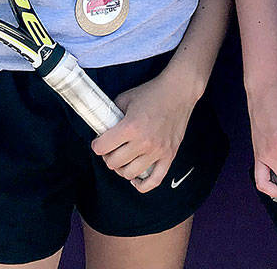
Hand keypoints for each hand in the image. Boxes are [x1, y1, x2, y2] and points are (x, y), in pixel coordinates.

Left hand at [90, 71, 195, 191]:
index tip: (99, 142)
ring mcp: (157, 151)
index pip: (102, 147)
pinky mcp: (169, 155)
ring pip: (130, 173)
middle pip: (114, 163)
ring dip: (122, 168)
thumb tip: (102, 128)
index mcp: (130, 127)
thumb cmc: (152, 93)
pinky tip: (135, 179)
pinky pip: (155, 180)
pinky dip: (142, 185)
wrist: (179, 91)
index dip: (97, 145)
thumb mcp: (125, 98)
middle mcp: (144, 142)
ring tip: (122, 159)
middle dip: (108, 156)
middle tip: (110, 149)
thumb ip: (112, 114)